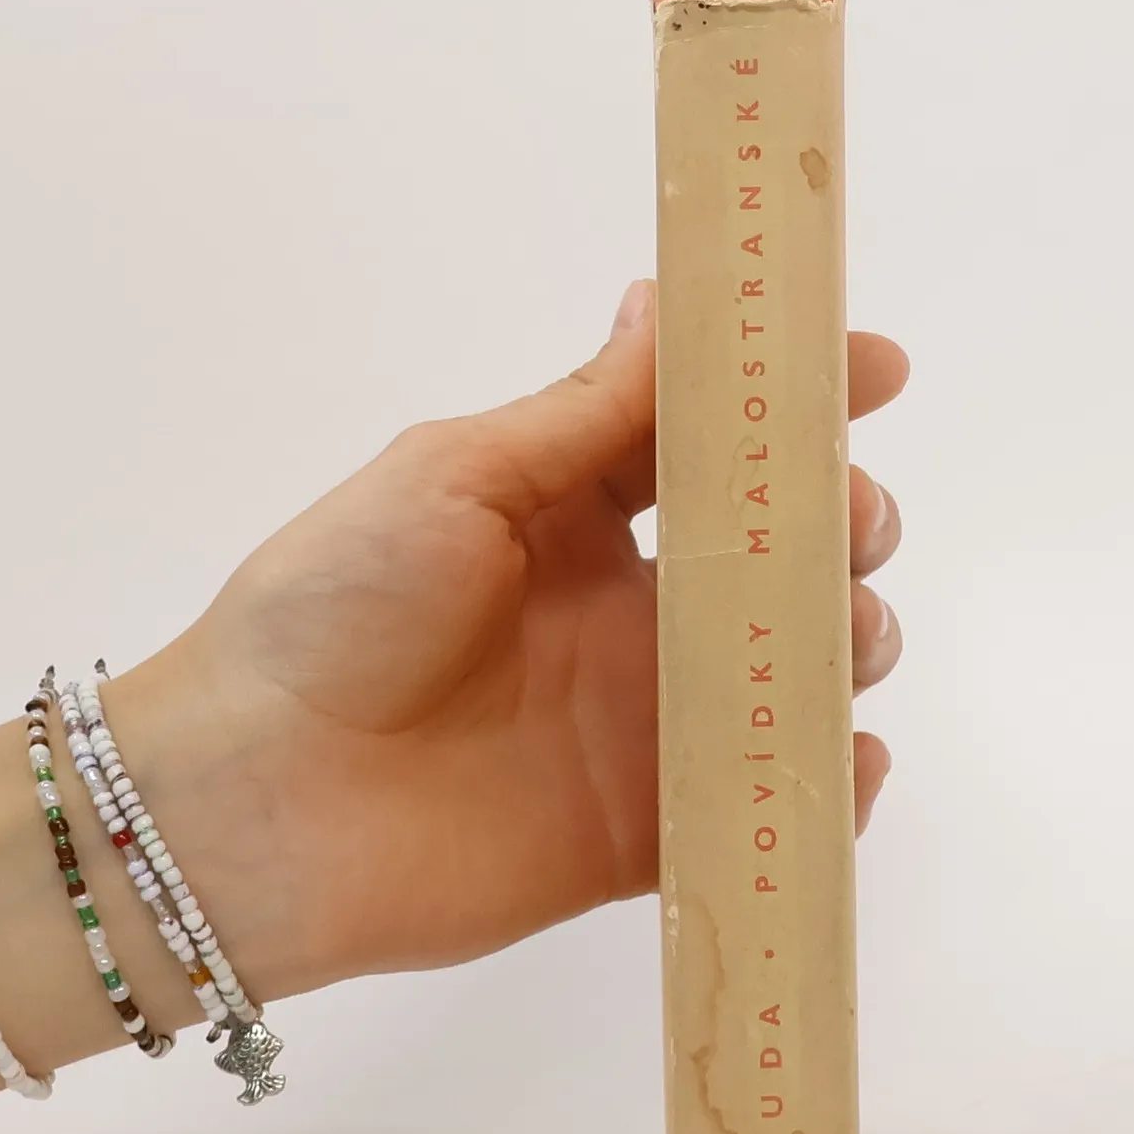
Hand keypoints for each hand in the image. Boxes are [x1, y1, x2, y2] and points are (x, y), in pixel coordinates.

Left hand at [112, 281, 907, 995]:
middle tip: (848, 526)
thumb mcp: (454, 477)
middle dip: (843, 526)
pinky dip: (827, 785)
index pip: (711, 443)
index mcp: (576, 513)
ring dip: (847, 642)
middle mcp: (628, 612)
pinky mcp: (646, 831)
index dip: (797, 401)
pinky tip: (849, 760)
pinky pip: (762, 803)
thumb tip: (668, 302)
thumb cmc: (335, 609)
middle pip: (780, 557)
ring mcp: (644, 723)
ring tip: (843, 638)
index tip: (875, 370)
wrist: (258, 803)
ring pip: (792, 674)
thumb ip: (582, 413)